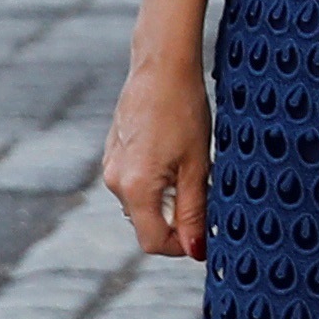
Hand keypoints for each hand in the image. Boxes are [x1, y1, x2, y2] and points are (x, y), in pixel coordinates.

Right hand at [103, 54, 212, 259]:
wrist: (162, 67)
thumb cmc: (184, 111)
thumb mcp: (197, 165)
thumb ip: (194, 211)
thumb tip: (195, 252)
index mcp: (135, 188)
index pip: (153, 241)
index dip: (181, 246)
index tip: (205, 237)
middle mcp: (115, 181)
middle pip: (148, 222)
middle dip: (178, 220)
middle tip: (208, 194)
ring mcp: (111, 166)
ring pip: (143, 202)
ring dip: (169, 198)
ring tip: (194, 167)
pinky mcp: (114, 153)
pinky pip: (136, 181)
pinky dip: (158, 180)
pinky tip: (176, 153)